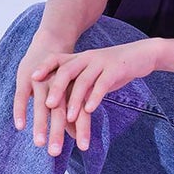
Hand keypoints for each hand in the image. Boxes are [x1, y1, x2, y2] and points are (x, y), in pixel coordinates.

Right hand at [14, 32, 92, 155]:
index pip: (80, 111)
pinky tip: (20, 126)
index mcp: (73, 89)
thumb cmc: (62, 76)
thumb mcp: (70, 91)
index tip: (83, 148)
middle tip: (55, 153)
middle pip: (60, 112)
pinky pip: (21, 96)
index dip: (82, 129)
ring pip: (41, 105)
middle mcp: (58, 86)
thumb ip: (72, 113)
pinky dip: (21, 110)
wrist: (51, 42)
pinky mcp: (25, 78)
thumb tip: (77, 137)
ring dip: (40, 125)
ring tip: (39, 144)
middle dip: (57, 133)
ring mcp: (41, 81)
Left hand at [31, 40, 158, 135]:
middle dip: (56, 88)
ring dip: (74, 100)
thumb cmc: (113, 69)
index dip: (44, 68)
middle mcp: (87, 58)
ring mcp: (101, 63)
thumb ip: (77, 83)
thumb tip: (59, 103)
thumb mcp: (92, 72)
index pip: (56, 59)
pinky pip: (103, 84)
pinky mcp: (116, 70)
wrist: (142, 55)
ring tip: (68, 117)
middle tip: (46, 105)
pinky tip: (90, 110)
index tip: (31, 79)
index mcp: (79, 58)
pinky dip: (95, 97)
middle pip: (66, 71)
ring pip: (84, 80)